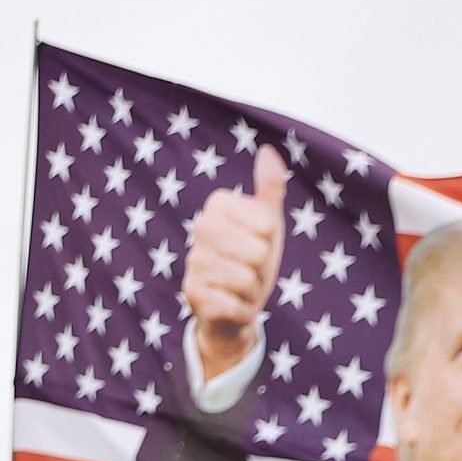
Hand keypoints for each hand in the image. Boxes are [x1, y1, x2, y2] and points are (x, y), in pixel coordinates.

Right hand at [184, 145, 288, 383]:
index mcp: (218, 203)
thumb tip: (268, 151)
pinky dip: (240, 309)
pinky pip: (233, 303)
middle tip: (250, 269)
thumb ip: (270, 187)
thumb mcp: (268, 223)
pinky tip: (230, 305)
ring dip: (251, 291)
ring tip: (240, 287)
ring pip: (245, 279)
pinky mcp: (190, 292)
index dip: (271, 240)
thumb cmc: (253, 261)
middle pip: (257, 251)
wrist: (234, 308)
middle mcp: (199, 226)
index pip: (268, 223)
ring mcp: (192, 260)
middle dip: (261, 268)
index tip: (259, 243)